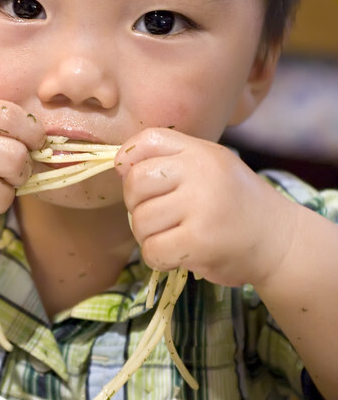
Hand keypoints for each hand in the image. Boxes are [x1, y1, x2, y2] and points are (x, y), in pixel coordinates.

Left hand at [115, 127, 295, 286]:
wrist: (280, 240)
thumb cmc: (237, 206)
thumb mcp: (211, 169)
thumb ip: (172, 162)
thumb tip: (120, 166)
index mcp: (201, 151)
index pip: (146, 140)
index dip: (130, 162)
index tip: (141, 184)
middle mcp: (201, 171)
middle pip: (136, 182)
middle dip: (136, 206)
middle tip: (158, 218)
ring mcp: (201, 205)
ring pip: (140, 220)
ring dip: (148, 237)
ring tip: (172, 237)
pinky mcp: (200, 240)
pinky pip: (152, 249)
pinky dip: (158, 258)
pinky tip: (176, 255)